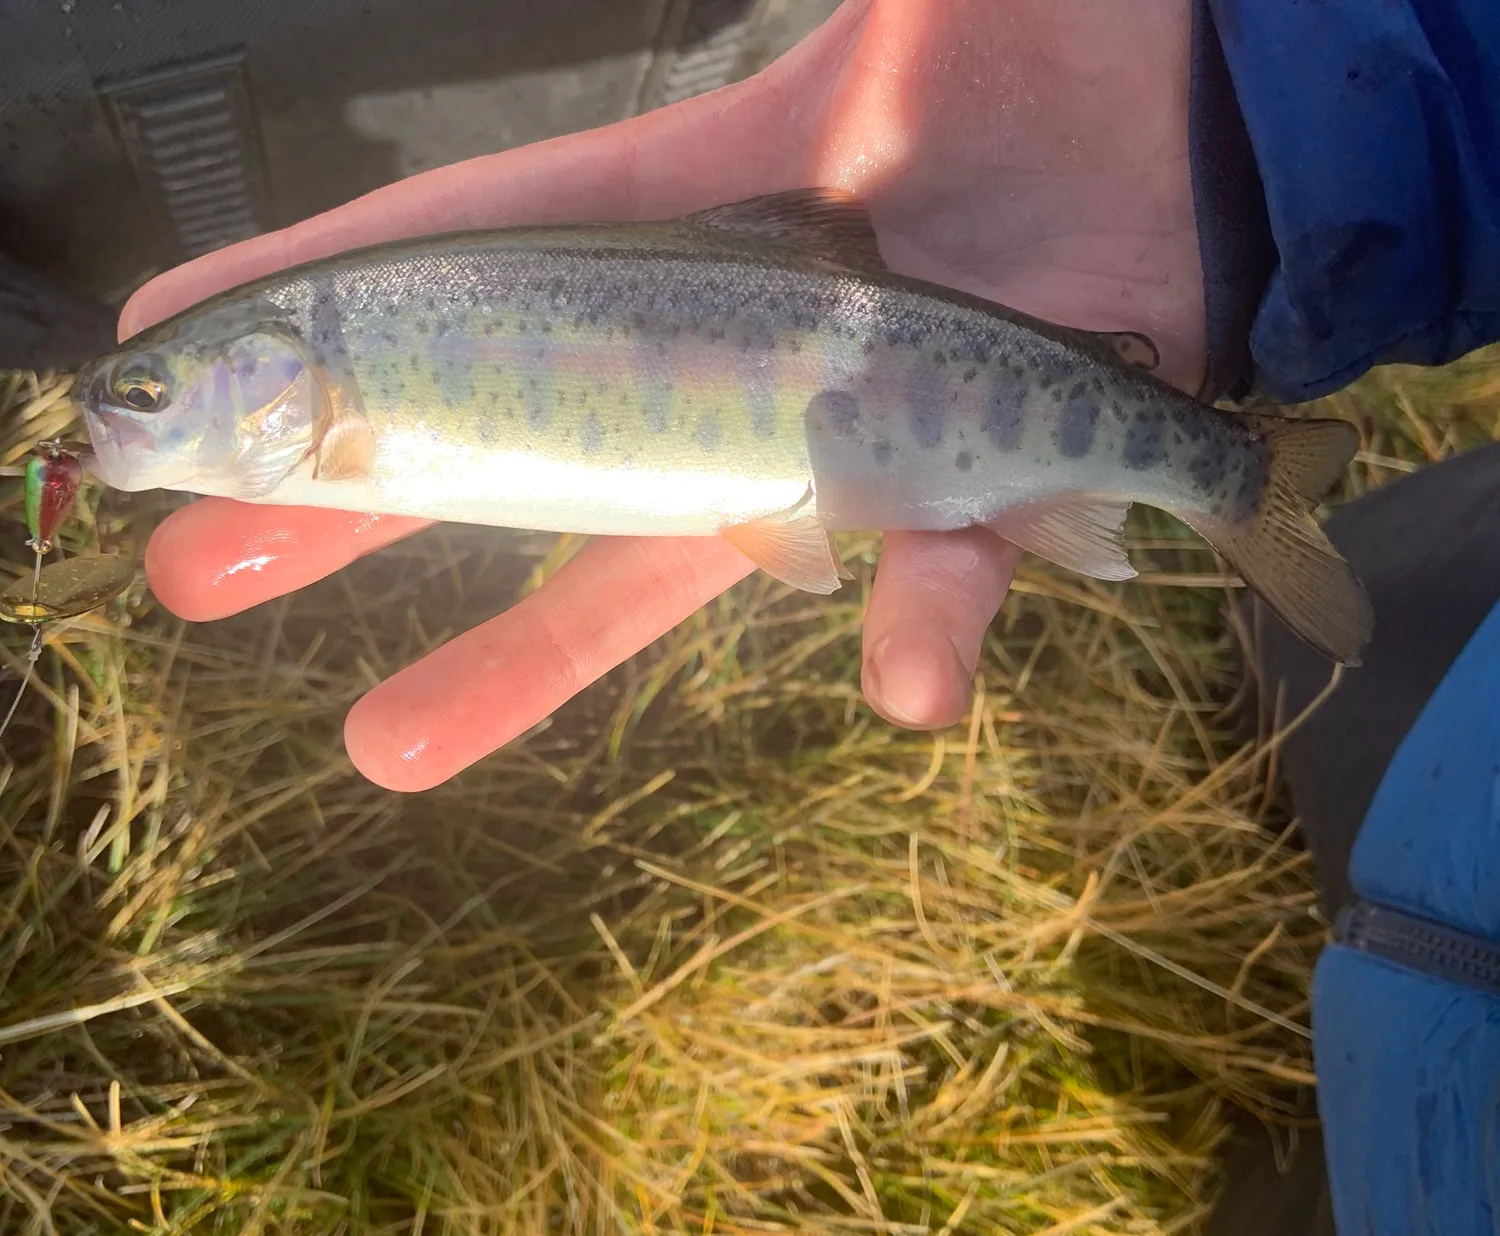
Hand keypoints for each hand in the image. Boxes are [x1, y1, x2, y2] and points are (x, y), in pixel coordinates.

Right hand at [128, 0, 1204, 790]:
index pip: (471, 262)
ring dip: (521, 661)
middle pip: (516, 447)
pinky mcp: (969, 491)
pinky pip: (936, 582)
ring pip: (660, 565)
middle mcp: (728, 350)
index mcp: (684, 220)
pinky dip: (922, 633)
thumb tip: (788, 42)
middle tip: (192, 578)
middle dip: (352, 510)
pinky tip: (907, 692)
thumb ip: (796, 46)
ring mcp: (830, 437)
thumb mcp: (883, 26)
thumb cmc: (1051, 51)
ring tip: (381, 747)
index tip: (173, 359)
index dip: (320, 306)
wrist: (1221, 136)